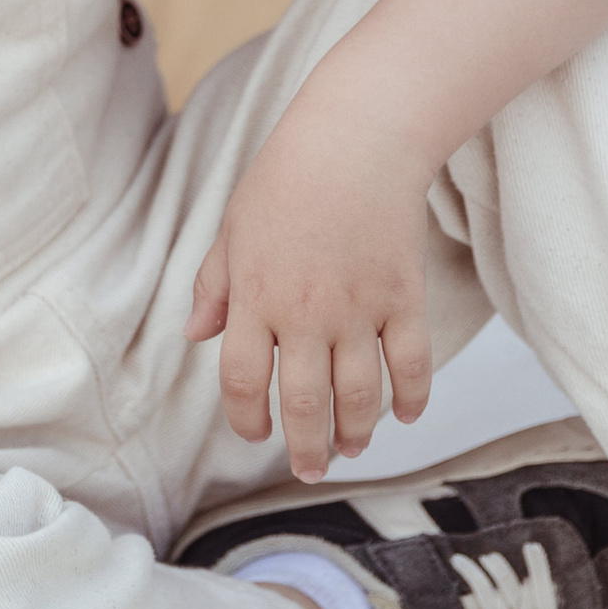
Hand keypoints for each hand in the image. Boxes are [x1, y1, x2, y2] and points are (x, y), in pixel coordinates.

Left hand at [187, 111, 435, 482]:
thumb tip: (195, 335)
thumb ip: (214, 286)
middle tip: (309, 468)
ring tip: (351, 448)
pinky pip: (411, 364)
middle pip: (304, 403)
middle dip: (305, 447)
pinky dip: (411, 397)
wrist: (355, 140)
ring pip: (359, 396)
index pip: (244, 381)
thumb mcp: (233, 228)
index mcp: (255, 296)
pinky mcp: (403, 298)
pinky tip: (406, 415)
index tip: (255, 433)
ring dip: (355, 432)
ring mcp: (358, 308)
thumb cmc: (285, 179)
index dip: (246, 419)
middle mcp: (305, 312)